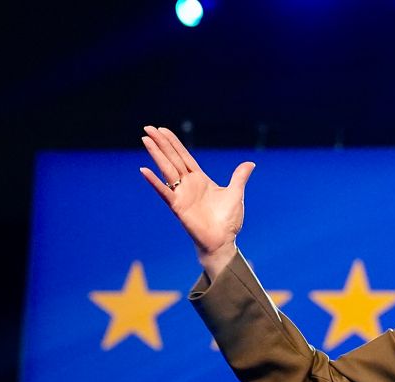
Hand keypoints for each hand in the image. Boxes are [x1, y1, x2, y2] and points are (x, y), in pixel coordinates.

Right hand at [139, 126, 255, 277]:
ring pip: (166, 169)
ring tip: (145, 139)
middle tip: (147, 127)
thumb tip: (250, 163)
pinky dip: (154, 181)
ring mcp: (181, 194)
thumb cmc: (228, 221)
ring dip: (156, 154)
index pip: (184, 156)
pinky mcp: (178, 207)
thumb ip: (239, 177)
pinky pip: (164, 191)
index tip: (162, 129)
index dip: (174, 143)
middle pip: (172, 158)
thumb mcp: (236, 194)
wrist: (224, 241)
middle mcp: (188, 184)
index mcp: (200, 179)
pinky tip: (144, 170)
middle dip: (161, 143)